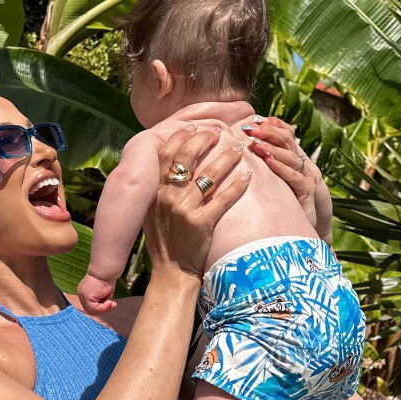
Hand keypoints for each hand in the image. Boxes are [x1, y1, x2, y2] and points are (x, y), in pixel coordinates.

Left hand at [78, 274, 117, 314]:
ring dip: (104, 309)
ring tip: (112, 303)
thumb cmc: (107, 277)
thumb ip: (101, 299)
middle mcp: (81, 294)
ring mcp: (83, 296)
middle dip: (103, 310)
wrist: (105, 270)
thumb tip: (105, 307)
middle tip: (113, 305)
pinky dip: (104, 307)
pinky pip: (95, 309)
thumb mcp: (103, 291)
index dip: (101, 308)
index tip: (111, 303)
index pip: (90, 306)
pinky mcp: (86, 297)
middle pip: (90, 310)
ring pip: (92, 311)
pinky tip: (109, 301)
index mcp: (84, 292)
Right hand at [144, 127, 250, 279]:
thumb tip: (167, 165)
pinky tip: (247, 176)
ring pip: (208, 175)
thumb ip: (159, 190)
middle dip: (203, 139)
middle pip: (186, 157)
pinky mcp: (201, 224)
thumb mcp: (153, 213)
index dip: (181, 136)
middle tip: (218, 132)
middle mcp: (167, 198)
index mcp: (155, 193)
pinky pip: (223, 199)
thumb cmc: (164, 242)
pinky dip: (237, 186)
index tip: (194, 126)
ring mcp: (184, 211)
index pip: (166, 154)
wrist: (171, 273)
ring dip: (225, 158)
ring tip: (239, 148)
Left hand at [238, 116, 332, 241]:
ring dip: (272, 149)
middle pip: (287, 140)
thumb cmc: (285, 196)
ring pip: (290, 157)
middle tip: (249, 129)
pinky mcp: (306, 191)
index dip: (272, 125)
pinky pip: (294, 177)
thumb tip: (245, 144)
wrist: (306, 220)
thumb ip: (265, 160)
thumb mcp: (275, 175)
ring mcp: (305, 176)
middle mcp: (301, 163)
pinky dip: (281, 168)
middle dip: (268, 132)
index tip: (254, 120)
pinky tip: (269, 162)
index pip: (285, 133)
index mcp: (293, 156)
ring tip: (256, 144)